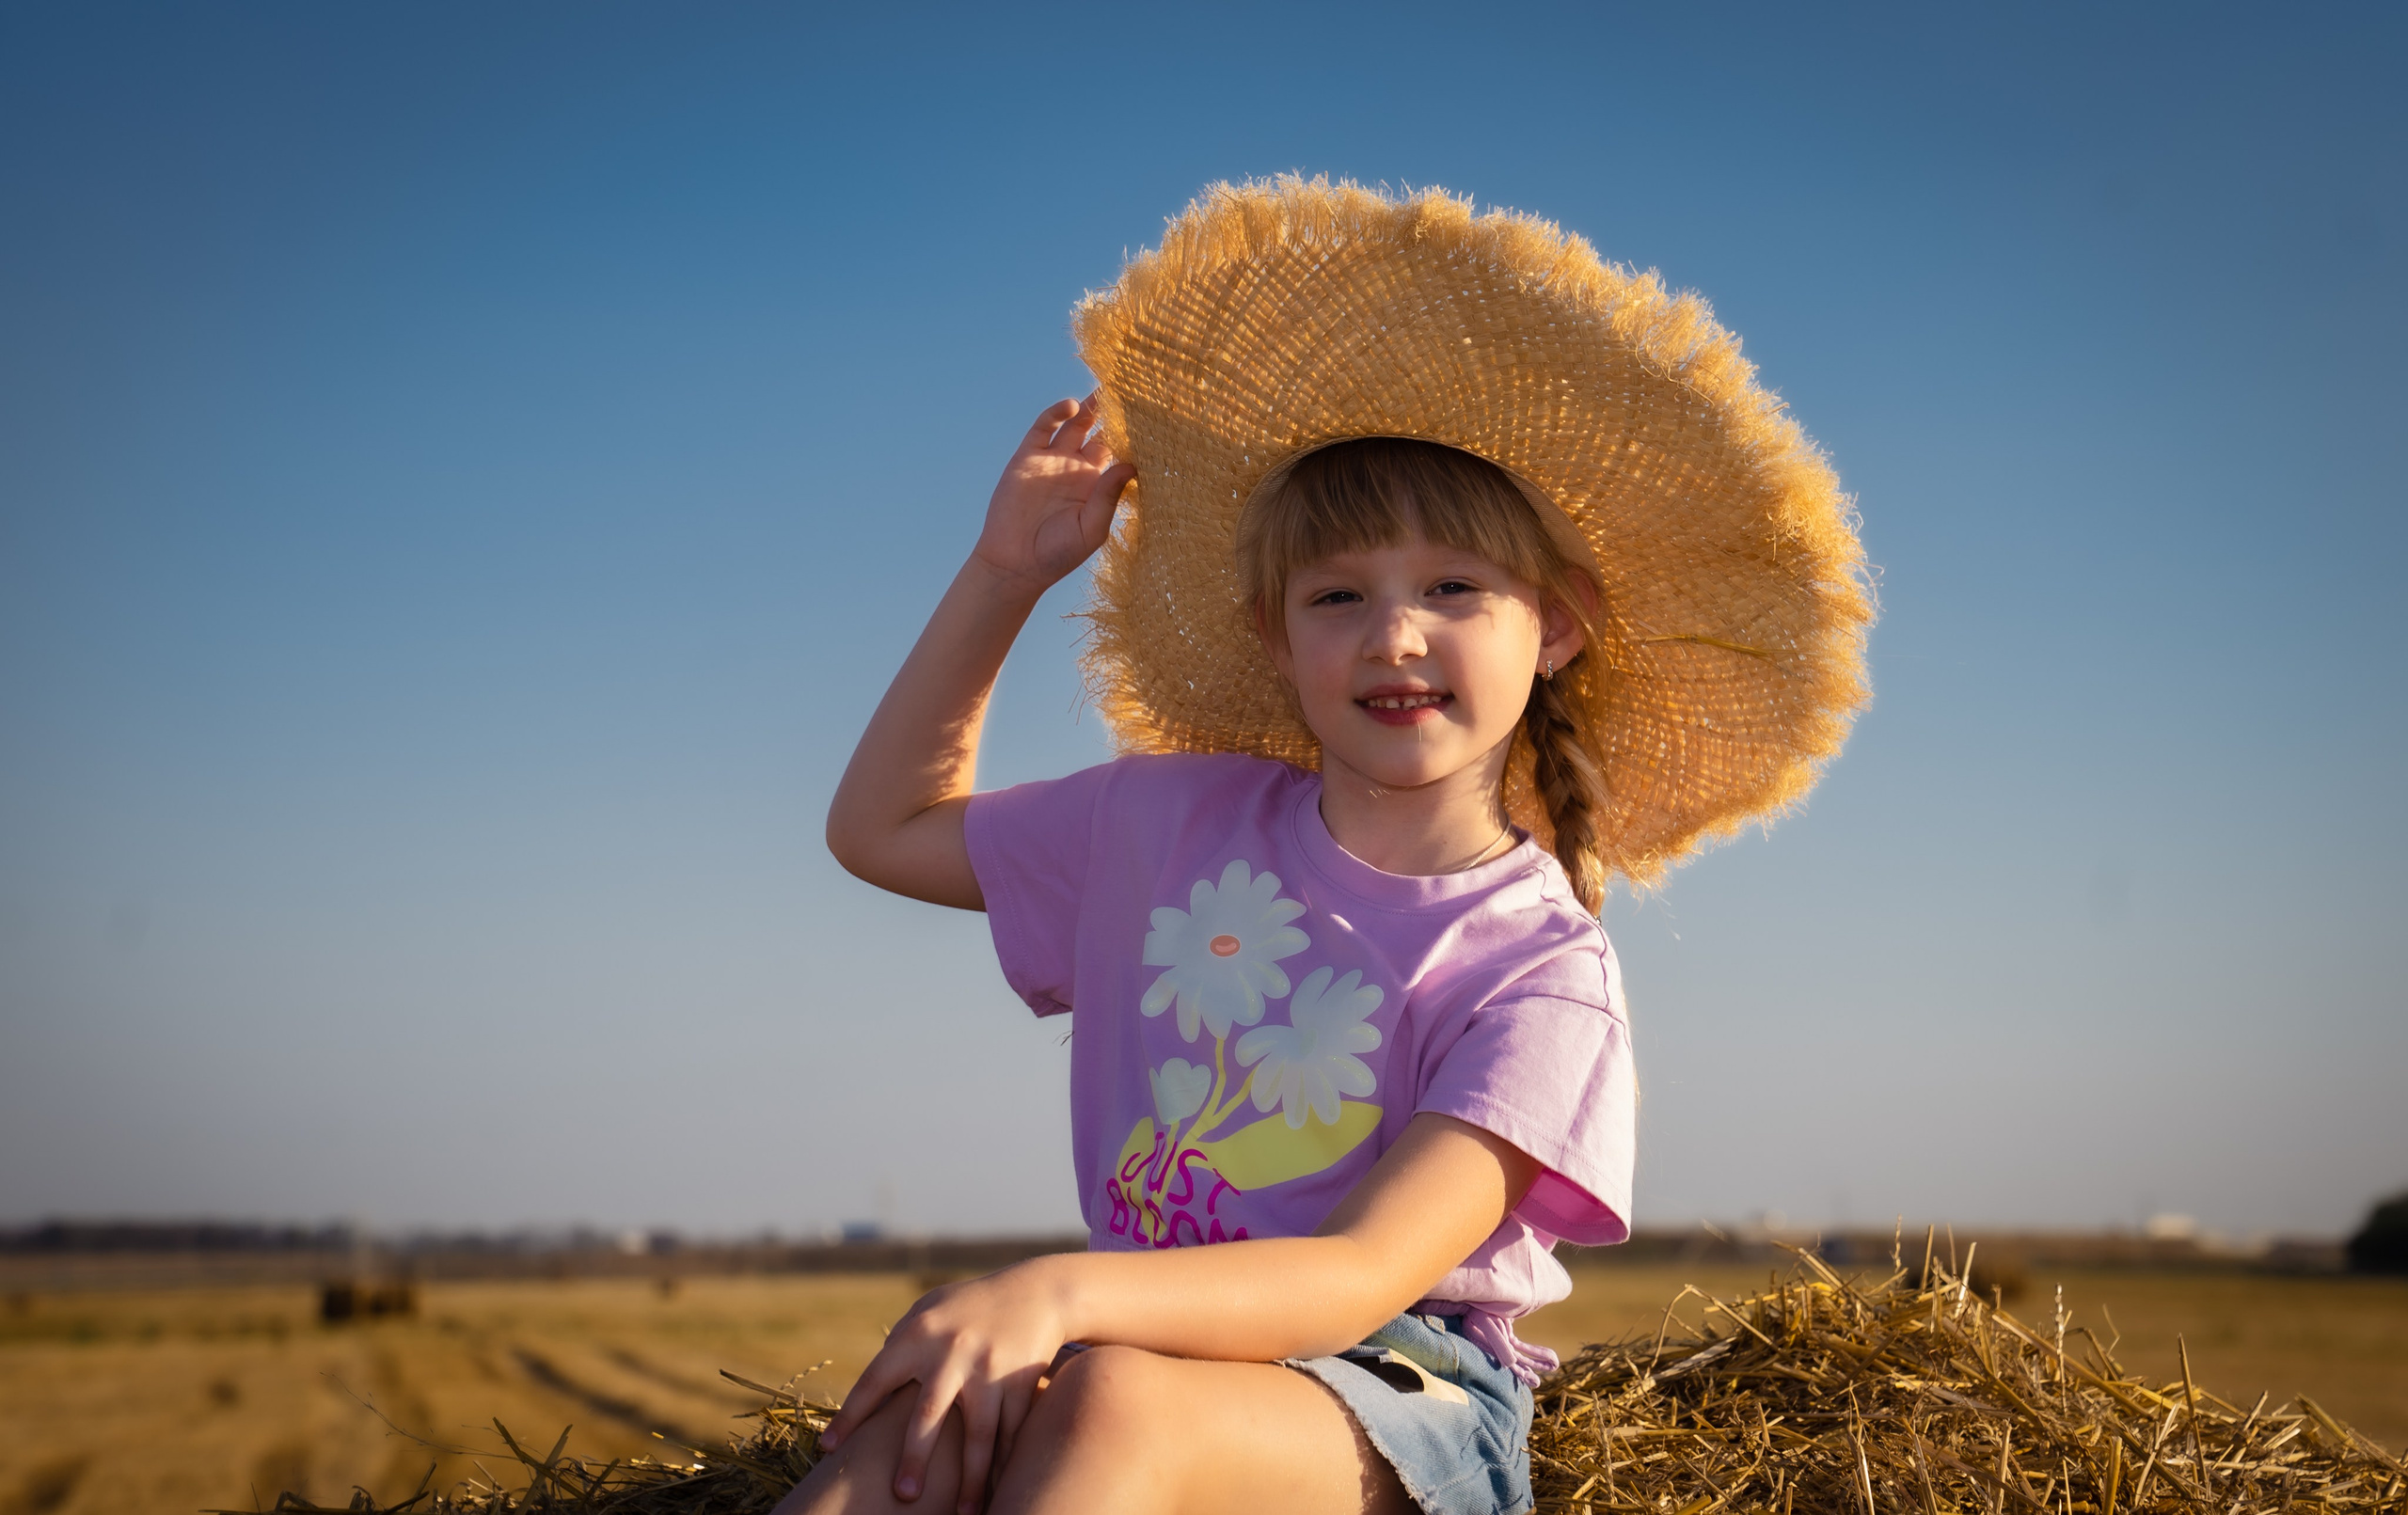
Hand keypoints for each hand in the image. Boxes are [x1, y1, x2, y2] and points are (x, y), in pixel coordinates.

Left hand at [818, 1261, 1070, 1513]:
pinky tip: (997, 1492)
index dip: (851, 1415)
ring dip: (970, 1478)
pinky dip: (1005, 1465)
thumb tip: (870, 1394)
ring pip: (979, 1435)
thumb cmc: (968, 1307)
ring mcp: (990, 1370)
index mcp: (918, 1335)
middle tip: (904, 1495)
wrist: (1036, 1291)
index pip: (875, 1380)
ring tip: (962, 1514)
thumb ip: (898, 1347)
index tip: (830, 1450)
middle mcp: (952, 1353)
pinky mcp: (1022, 1383)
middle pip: (929, 1415)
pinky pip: (1012, 1432)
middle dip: (916, 1457)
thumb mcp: (928, 1311)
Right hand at [968, 397, 1134, 599]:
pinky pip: (1045, 427)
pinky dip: (1057, 413)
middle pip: (1101, 432)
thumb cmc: (1058, 554)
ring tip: (1106, 389)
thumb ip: (1109, 497)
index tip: (1152, 419)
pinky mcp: (1027, 457)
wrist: (1013, 563)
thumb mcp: (1091, 529)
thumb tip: (1132, 465)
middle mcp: (1076, 469)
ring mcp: (1052, 460)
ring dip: (1089, 407)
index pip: (1120, 452)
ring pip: (1075, 423)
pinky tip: (1071, 406)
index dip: (1132, 437)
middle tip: (1133, 392)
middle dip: (1114, 414)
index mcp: (1096, 486)